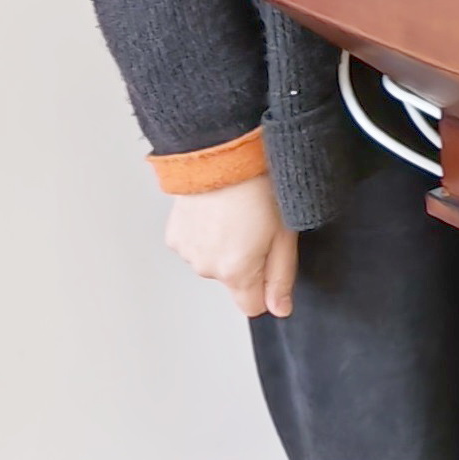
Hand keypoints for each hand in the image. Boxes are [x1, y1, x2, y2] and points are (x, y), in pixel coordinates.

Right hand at [165, 170, 297, 317]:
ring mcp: (187, 252)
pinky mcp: (174, 235)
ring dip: (224, 245)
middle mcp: (206, 268)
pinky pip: (196, 245)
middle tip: (257, 224)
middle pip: (233, 281)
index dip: (266, 287)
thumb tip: (280, 308)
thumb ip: (282, 276)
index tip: (271, 261)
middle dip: (247, 261)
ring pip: (213, 262)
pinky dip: (206, 233)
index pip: (252, 307)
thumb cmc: (258, 185)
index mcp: (236, 272)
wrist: (222, 150)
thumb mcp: (284, 232)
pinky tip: (216, 210)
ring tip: (235, 213)